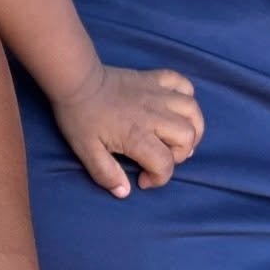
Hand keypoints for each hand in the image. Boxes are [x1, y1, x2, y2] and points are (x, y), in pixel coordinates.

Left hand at [52, 63, 203, 195]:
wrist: (76, 80)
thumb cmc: (79, 116)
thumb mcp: (85, 151)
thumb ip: (105, 173)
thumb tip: (124, 192)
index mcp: (137, 135)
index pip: (165, 164)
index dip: (158, 179)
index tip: (142, 179)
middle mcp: (154, 115)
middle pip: (187, 137)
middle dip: (180, 154)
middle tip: (160, 157)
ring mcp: (157, 94)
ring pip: (192, 111)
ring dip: (192, 127)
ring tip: (179, 137)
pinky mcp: (155, 78)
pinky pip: (183, 84)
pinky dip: (187, 96)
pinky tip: (177, 108)